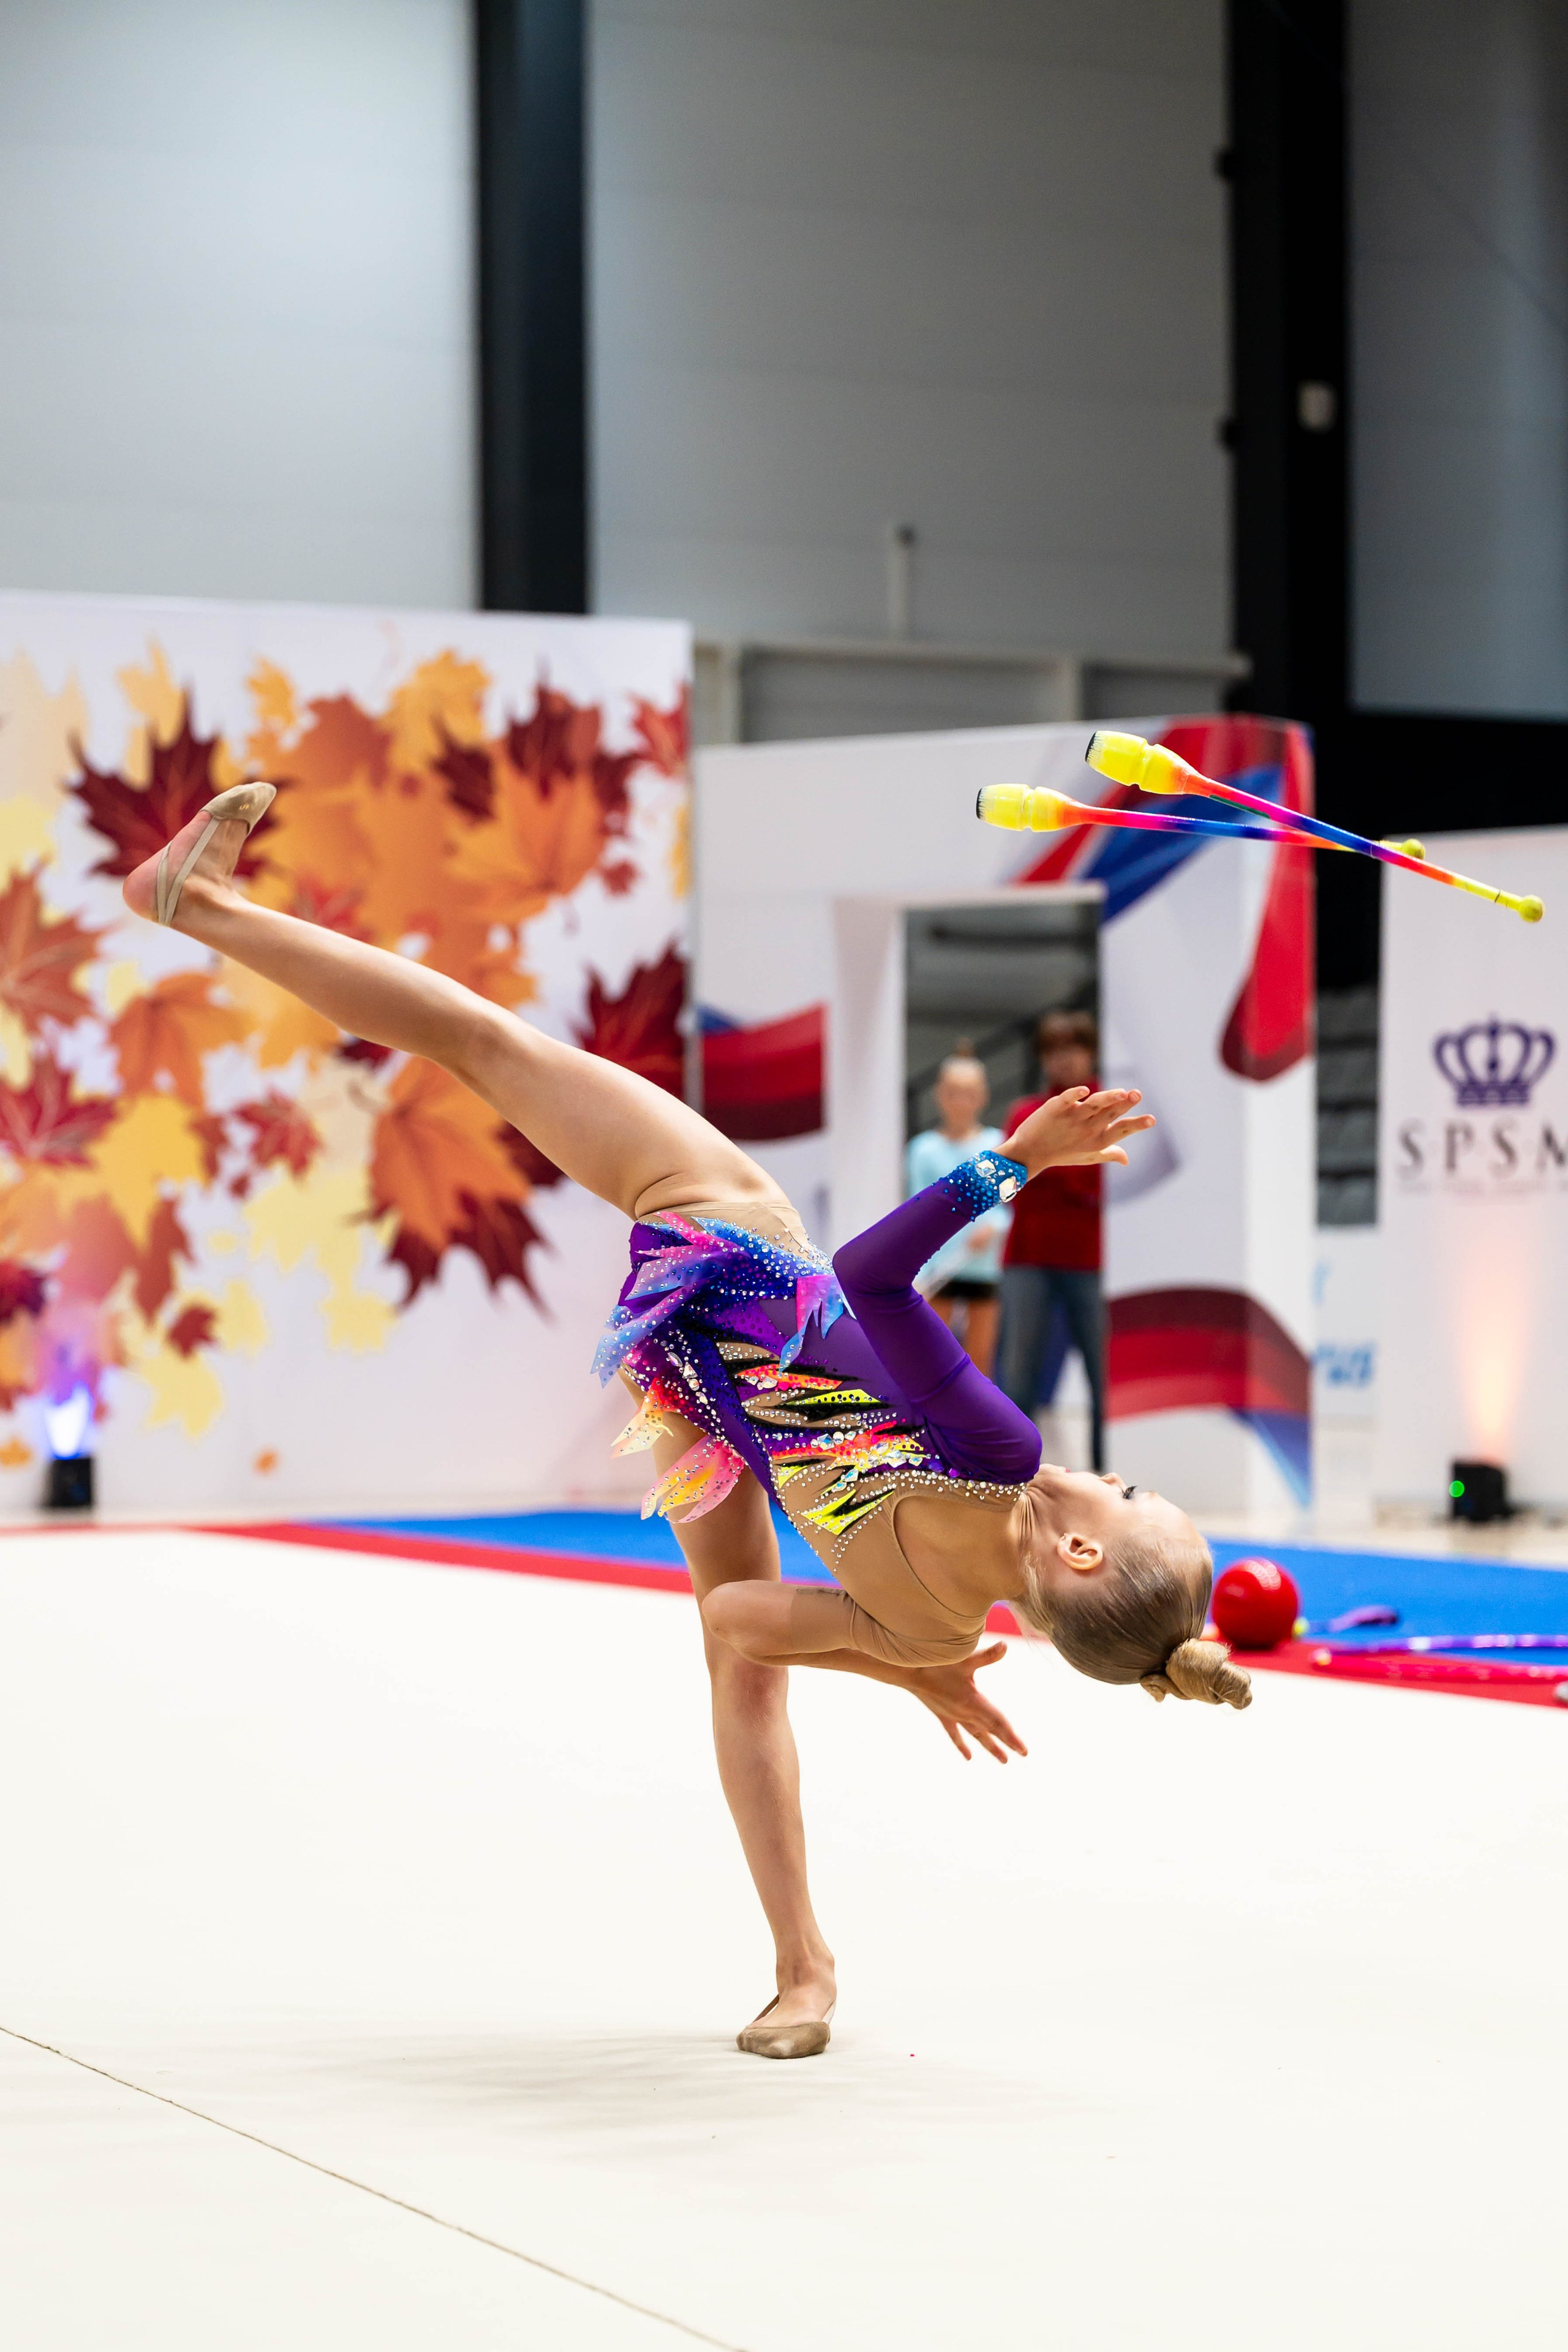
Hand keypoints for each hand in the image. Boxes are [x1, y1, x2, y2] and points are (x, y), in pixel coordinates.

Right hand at [908, 1642, 1027, 1762]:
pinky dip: (962, 1745)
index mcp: (973, 1702)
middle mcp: (965, 1713)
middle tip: (1022, 1754)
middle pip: (990, 1731)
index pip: (997, 1722)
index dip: (1011, 1737)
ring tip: (1003, 1760)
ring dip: (990, 1746)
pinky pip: (955, 1734)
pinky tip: (968, 1757)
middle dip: (1006, 1742)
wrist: (908, 1672)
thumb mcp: (964, 1659)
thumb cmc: (936, 1663)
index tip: (1023, 1751)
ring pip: (976, 1735)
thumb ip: (986, 1656)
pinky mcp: (943, 1715)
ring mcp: (953, 1716)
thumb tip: (1005, 1646)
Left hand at [1008, 1086, 1153, 1178]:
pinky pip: (1067, 1099)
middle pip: (1110, 1113)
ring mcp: (1072, 1118)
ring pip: (1094, 1105)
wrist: (1029, 1153)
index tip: (1152, 1119)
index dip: (1136, 1124)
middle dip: (1124, 1104)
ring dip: (1107, 1098)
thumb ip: (1109, 1154)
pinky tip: (1084, 1090)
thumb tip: (1127, 1159)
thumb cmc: (1062, 1154)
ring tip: (1121, 1092)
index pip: (1121, 1130)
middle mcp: (1087, 1129)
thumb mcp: (1088, 1156)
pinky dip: (1075, 1094)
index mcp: (1098, 1140)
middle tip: (1136, 1094)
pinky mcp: (1056, 1108)